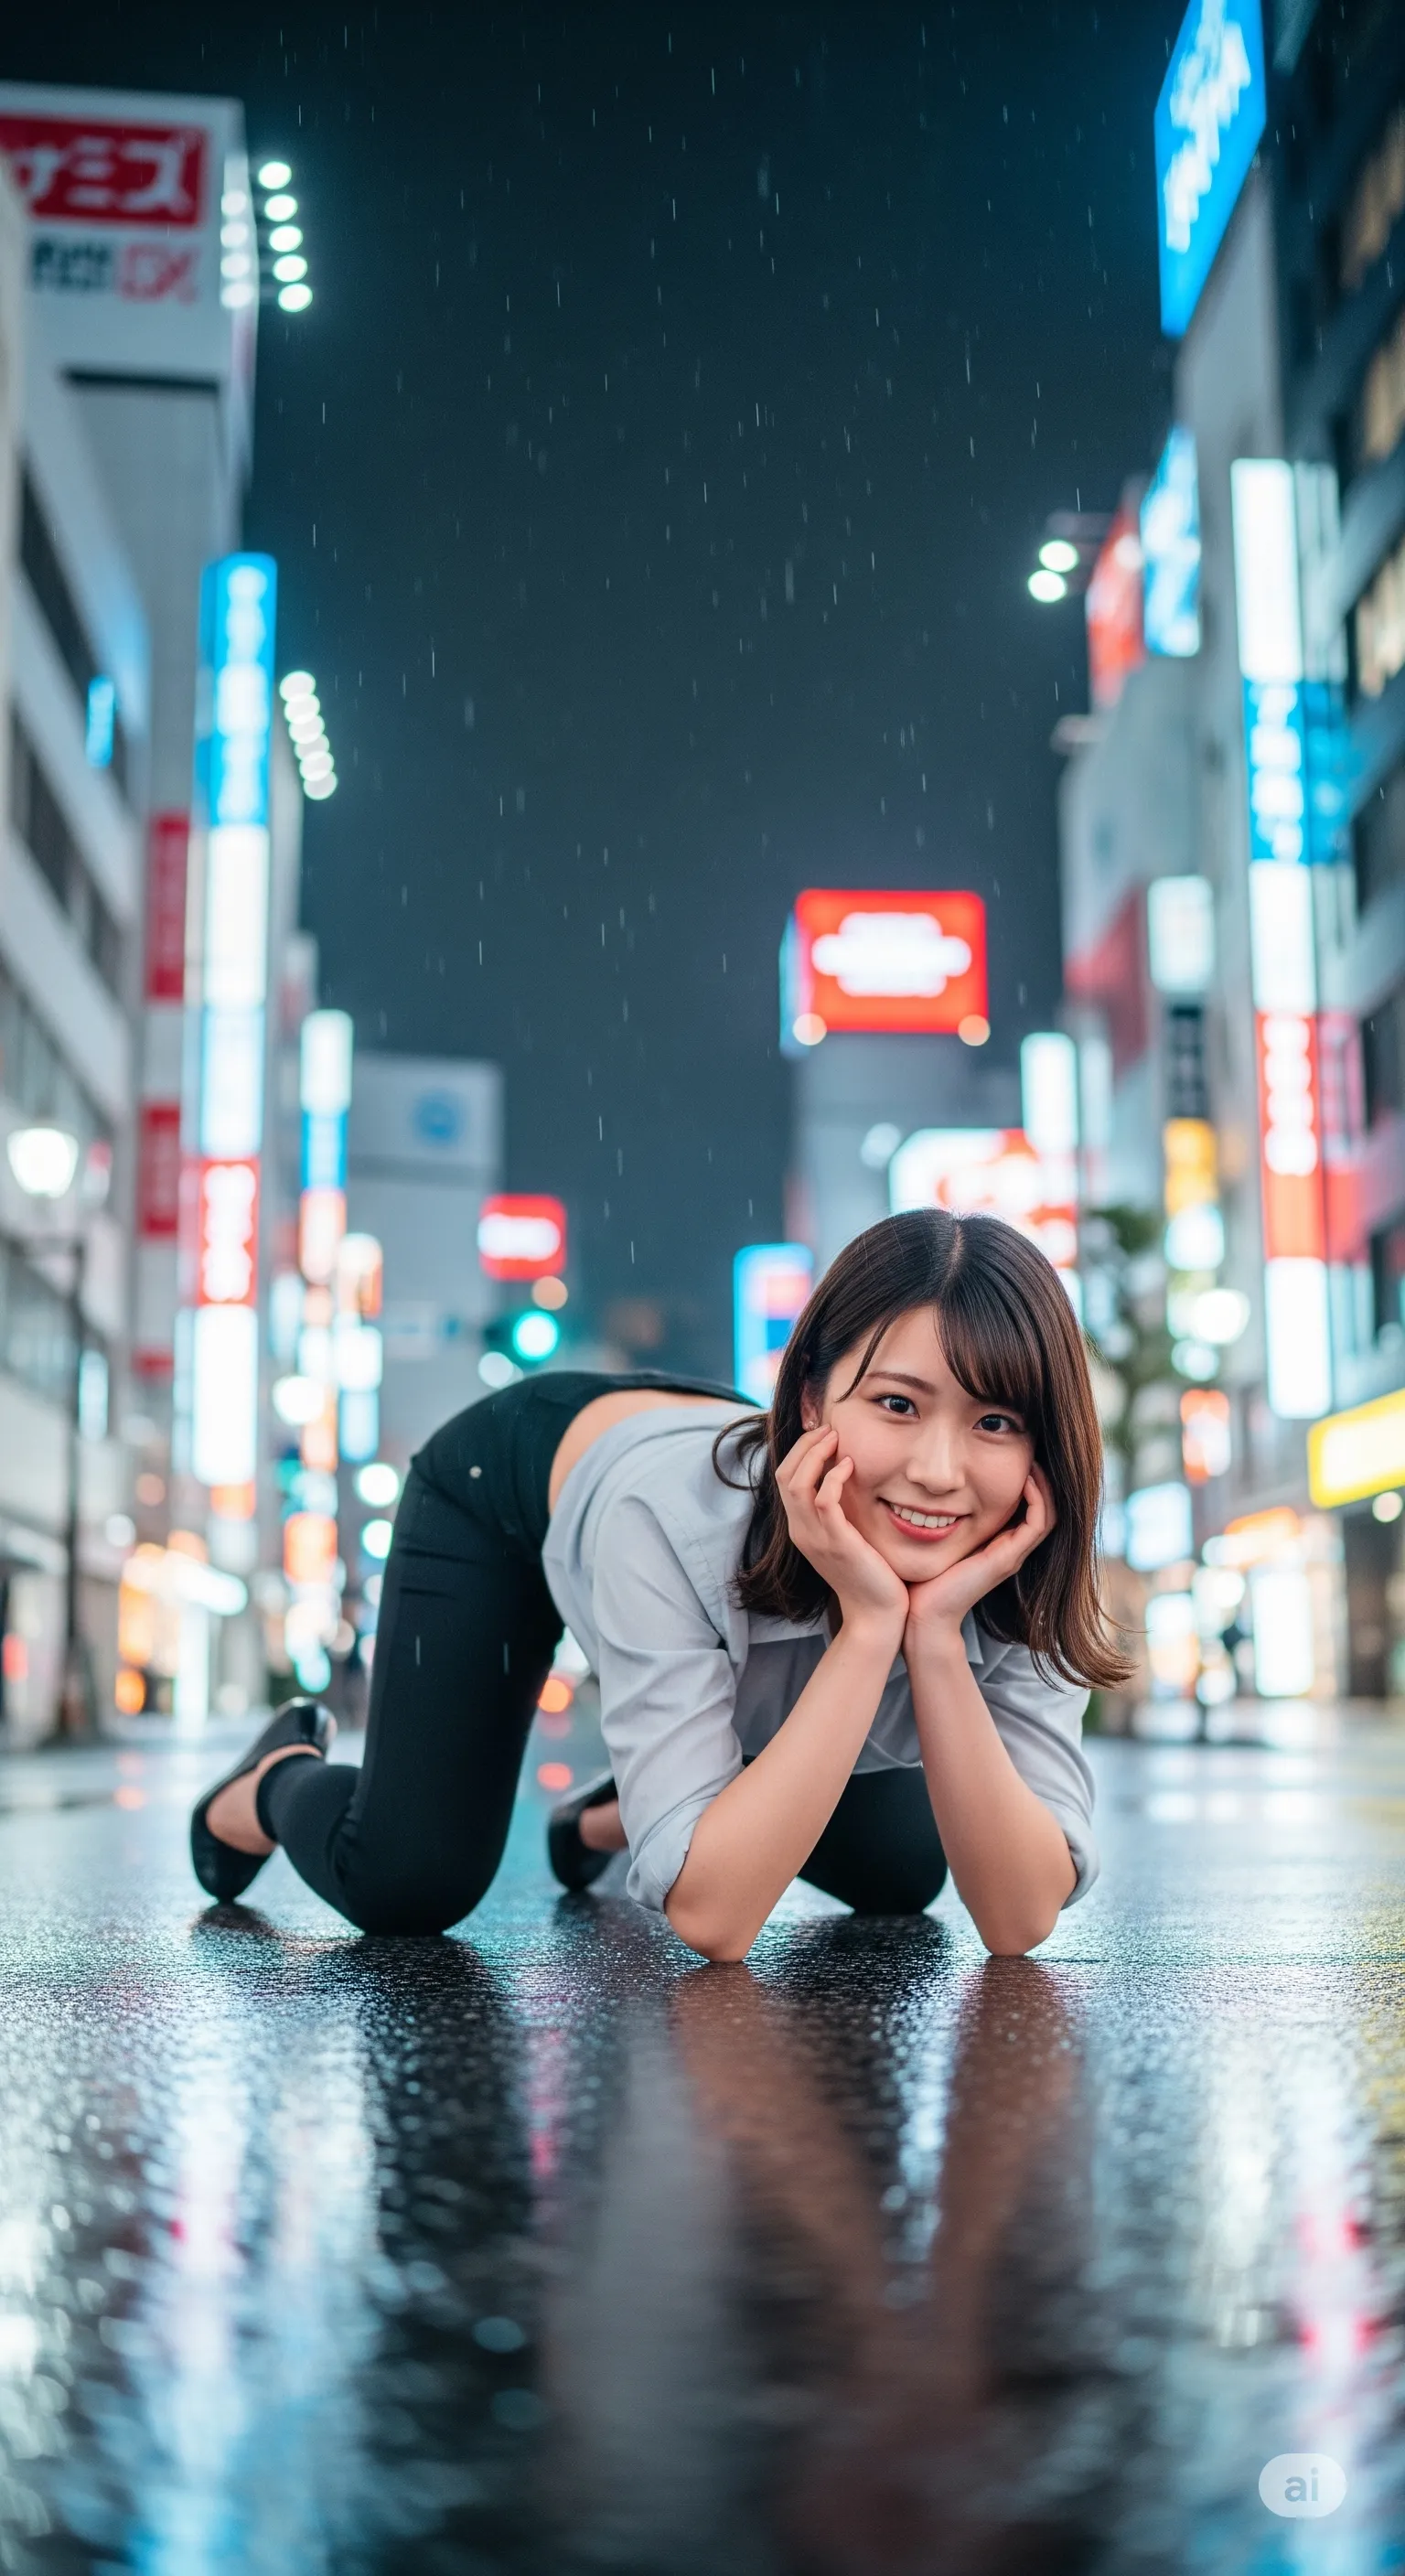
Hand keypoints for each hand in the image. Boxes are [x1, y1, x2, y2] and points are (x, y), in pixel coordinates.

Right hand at [776, 1426, 908, 1640]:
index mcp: (801, 1528)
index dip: (799, 1451)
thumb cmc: (869, 1575)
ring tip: (836, 1439)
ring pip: (796, 1483)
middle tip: (828, 1429)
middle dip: (804, 1446)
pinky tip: (850, 1466)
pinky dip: (833, 1477)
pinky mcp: (837, 1542)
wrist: (876, 1615)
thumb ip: (840, 1512)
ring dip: (815, 1454)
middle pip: (784, 1475)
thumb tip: (847, 1480)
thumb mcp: (846, 1538)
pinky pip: (824, 1500)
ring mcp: (815, 1537)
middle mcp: (801, 1531)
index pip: (784, 1479)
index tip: (822, 1435)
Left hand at [903, 1467, 1054, 1661]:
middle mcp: (1009, 1549)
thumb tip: (924, 1485)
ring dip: (1044, 1485)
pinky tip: (1025, 1479)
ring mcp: (1011, 1555)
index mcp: (996, 1544)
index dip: (1030, 1480)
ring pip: (1047, 1514)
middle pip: (1045, 1508)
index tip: (1018, 1454)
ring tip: (1033, 1461)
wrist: (921, 1614)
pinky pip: (1037, 1524)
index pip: (1028, 1507)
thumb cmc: (921, 1577)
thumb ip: (939, 1516)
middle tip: (1033, 1450)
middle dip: (1042, 1479)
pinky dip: (1037, 1499)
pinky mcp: (1007, 1559)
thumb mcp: (935, 1537)